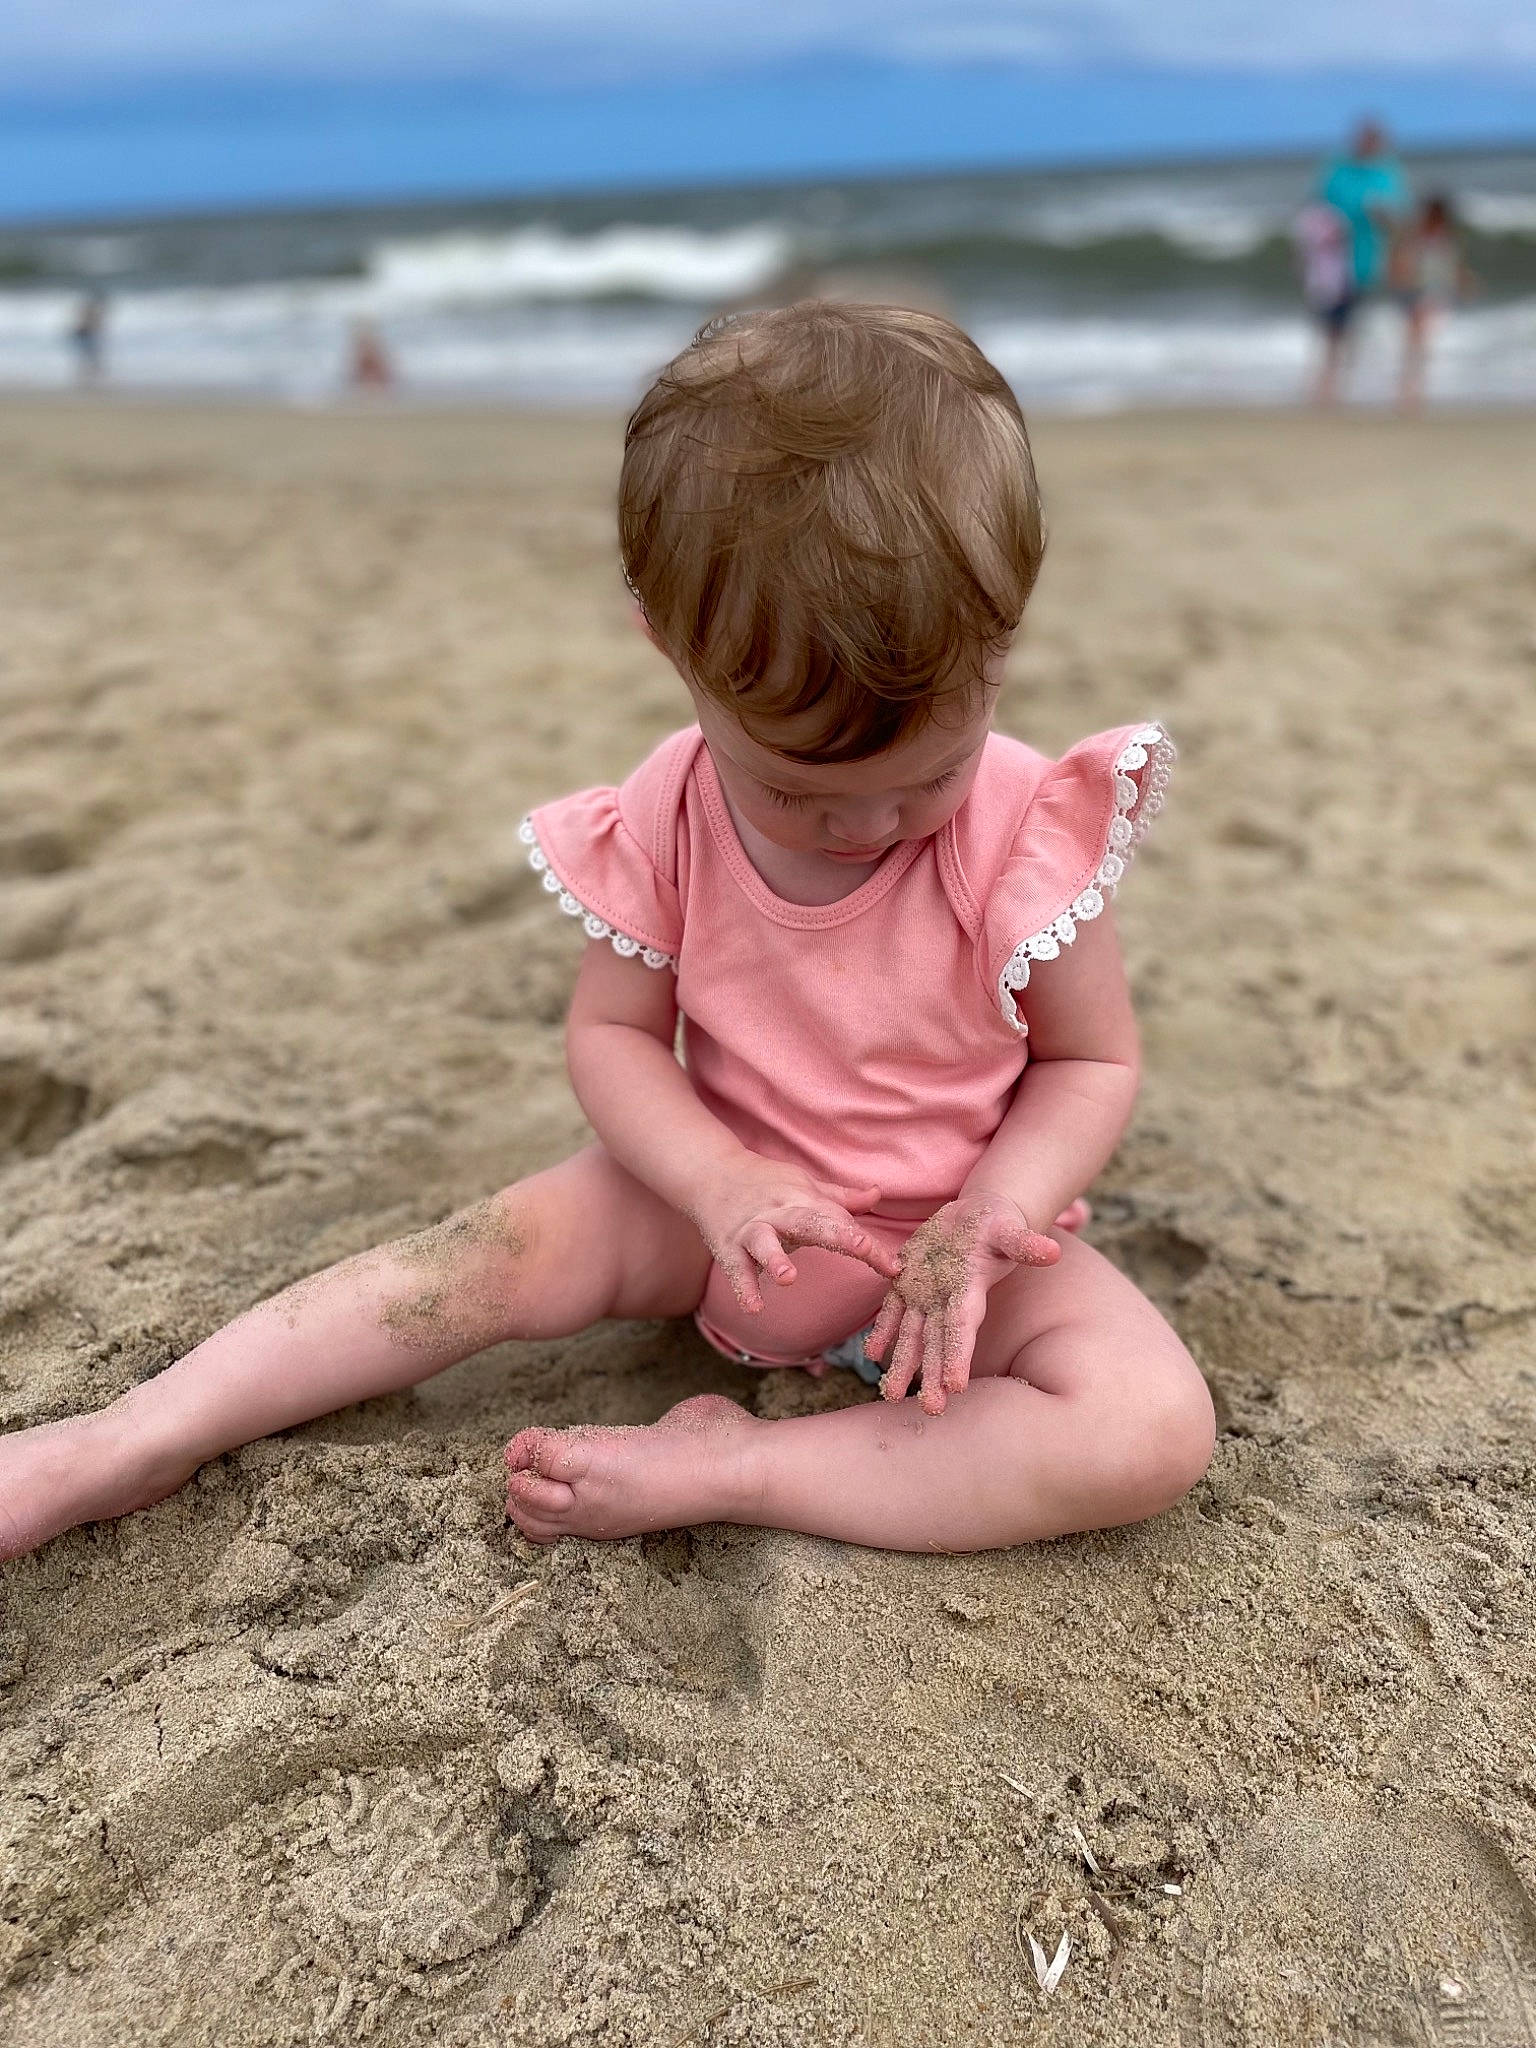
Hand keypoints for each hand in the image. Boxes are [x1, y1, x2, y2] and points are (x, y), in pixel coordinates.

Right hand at [690, 1159, 900, 1314]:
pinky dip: (744, 1287)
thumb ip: (841, 1198)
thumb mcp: (804, 1186)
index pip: (842, 1222)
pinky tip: (754, 1307)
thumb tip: (878, 1195)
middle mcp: (780, 1213)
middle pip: (810, 1222)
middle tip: (864, 1248)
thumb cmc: (766, 1184)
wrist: (710, 1173)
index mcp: (804, 1201)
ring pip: (764, 1242)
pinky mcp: (728, 1247)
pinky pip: (736, 1269)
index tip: (895, 1266)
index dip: (870, 1245)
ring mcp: (752, 1229)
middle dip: (838, 1234)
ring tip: (788, 1278)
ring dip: (776, 1258)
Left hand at [864, 1192, 1059, 1415]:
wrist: (978, 1219)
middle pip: (938, 1343)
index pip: (963, 1328)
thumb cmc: (999, 1226)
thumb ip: (1026, 1244)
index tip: (956, 1386)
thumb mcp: (1010, 1231)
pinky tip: (871, 1354)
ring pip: (911, 1334)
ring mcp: (925, 1294)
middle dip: (933, 1376)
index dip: (958, 1355)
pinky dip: (882, 1329)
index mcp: (970, 1290)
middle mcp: (946, 1300)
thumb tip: (1053, 1251)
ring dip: (903, 1363)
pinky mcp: (907, 1281)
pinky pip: (892, 1309)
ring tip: (890, 1395)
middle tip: (931, 1410)